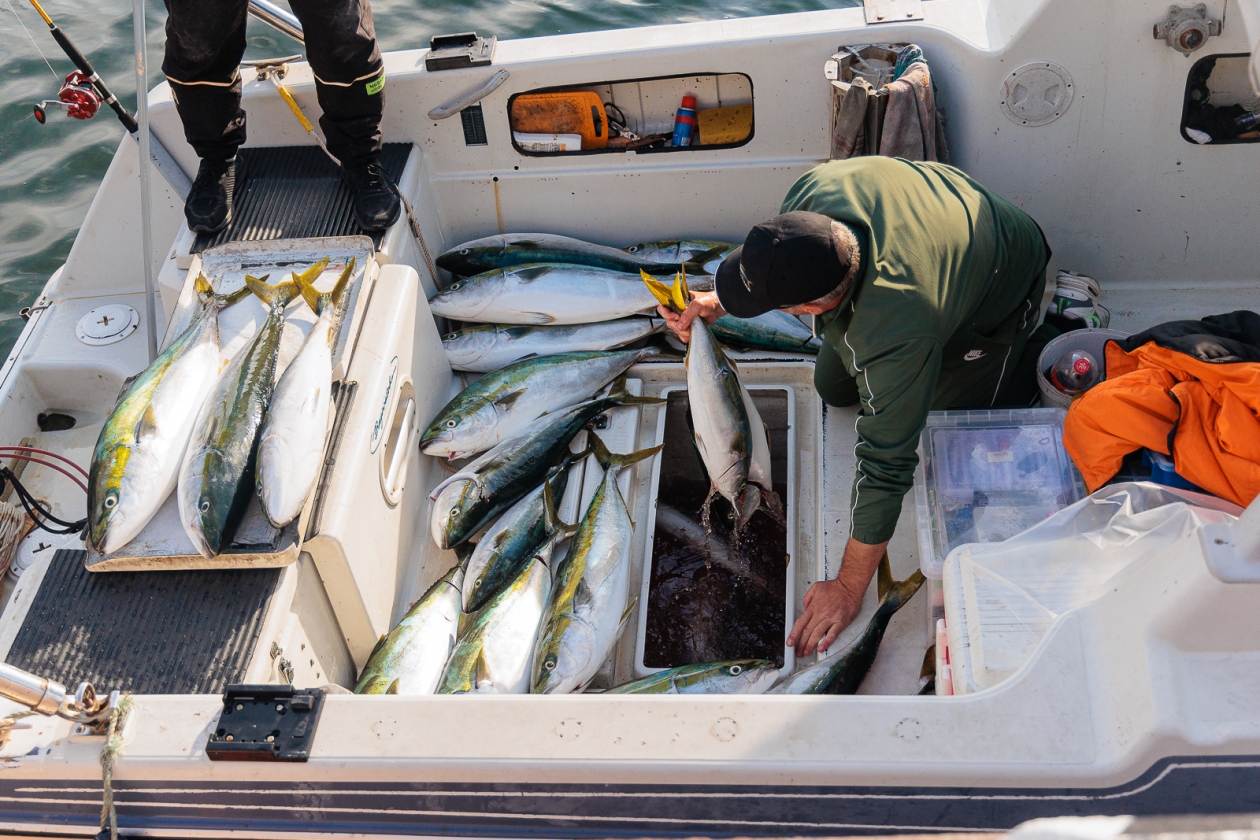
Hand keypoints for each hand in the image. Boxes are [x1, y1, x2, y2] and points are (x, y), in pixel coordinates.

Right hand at [658, 293, 724, 343]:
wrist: (718, 307)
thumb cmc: (708, 301)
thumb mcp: (697, 305)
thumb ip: (688, 314)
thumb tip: (679, 326)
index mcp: (677, 302)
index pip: (663, 308)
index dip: (667, 314)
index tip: (676, 317)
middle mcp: (678, 311)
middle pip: (669, 321)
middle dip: (677, 325)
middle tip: (687, 324)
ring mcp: (683, 320)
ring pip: (675, 330)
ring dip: (683, 331)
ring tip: (692, 328)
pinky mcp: (688, 327)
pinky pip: (682, 335)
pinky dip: (686, 336)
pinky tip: (692, 332)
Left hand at [786, 537, 887, 656]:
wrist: (850, 586)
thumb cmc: (835, 587)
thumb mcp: (816, 587)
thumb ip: (807, 598)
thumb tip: (803, 608)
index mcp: (813, 606)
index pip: (800, 623)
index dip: (794, 634)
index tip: (790, 642)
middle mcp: (820, 613)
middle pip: (807, 631)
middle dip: (801, 643)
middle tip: (797, 652)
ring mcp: (831, 618)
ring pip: (817, 634)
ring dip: (810, 645)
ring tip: (806, 652)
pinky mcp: (841, 622)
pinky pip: (832, 634)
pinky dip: (826, 642)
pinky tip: (821, 648)